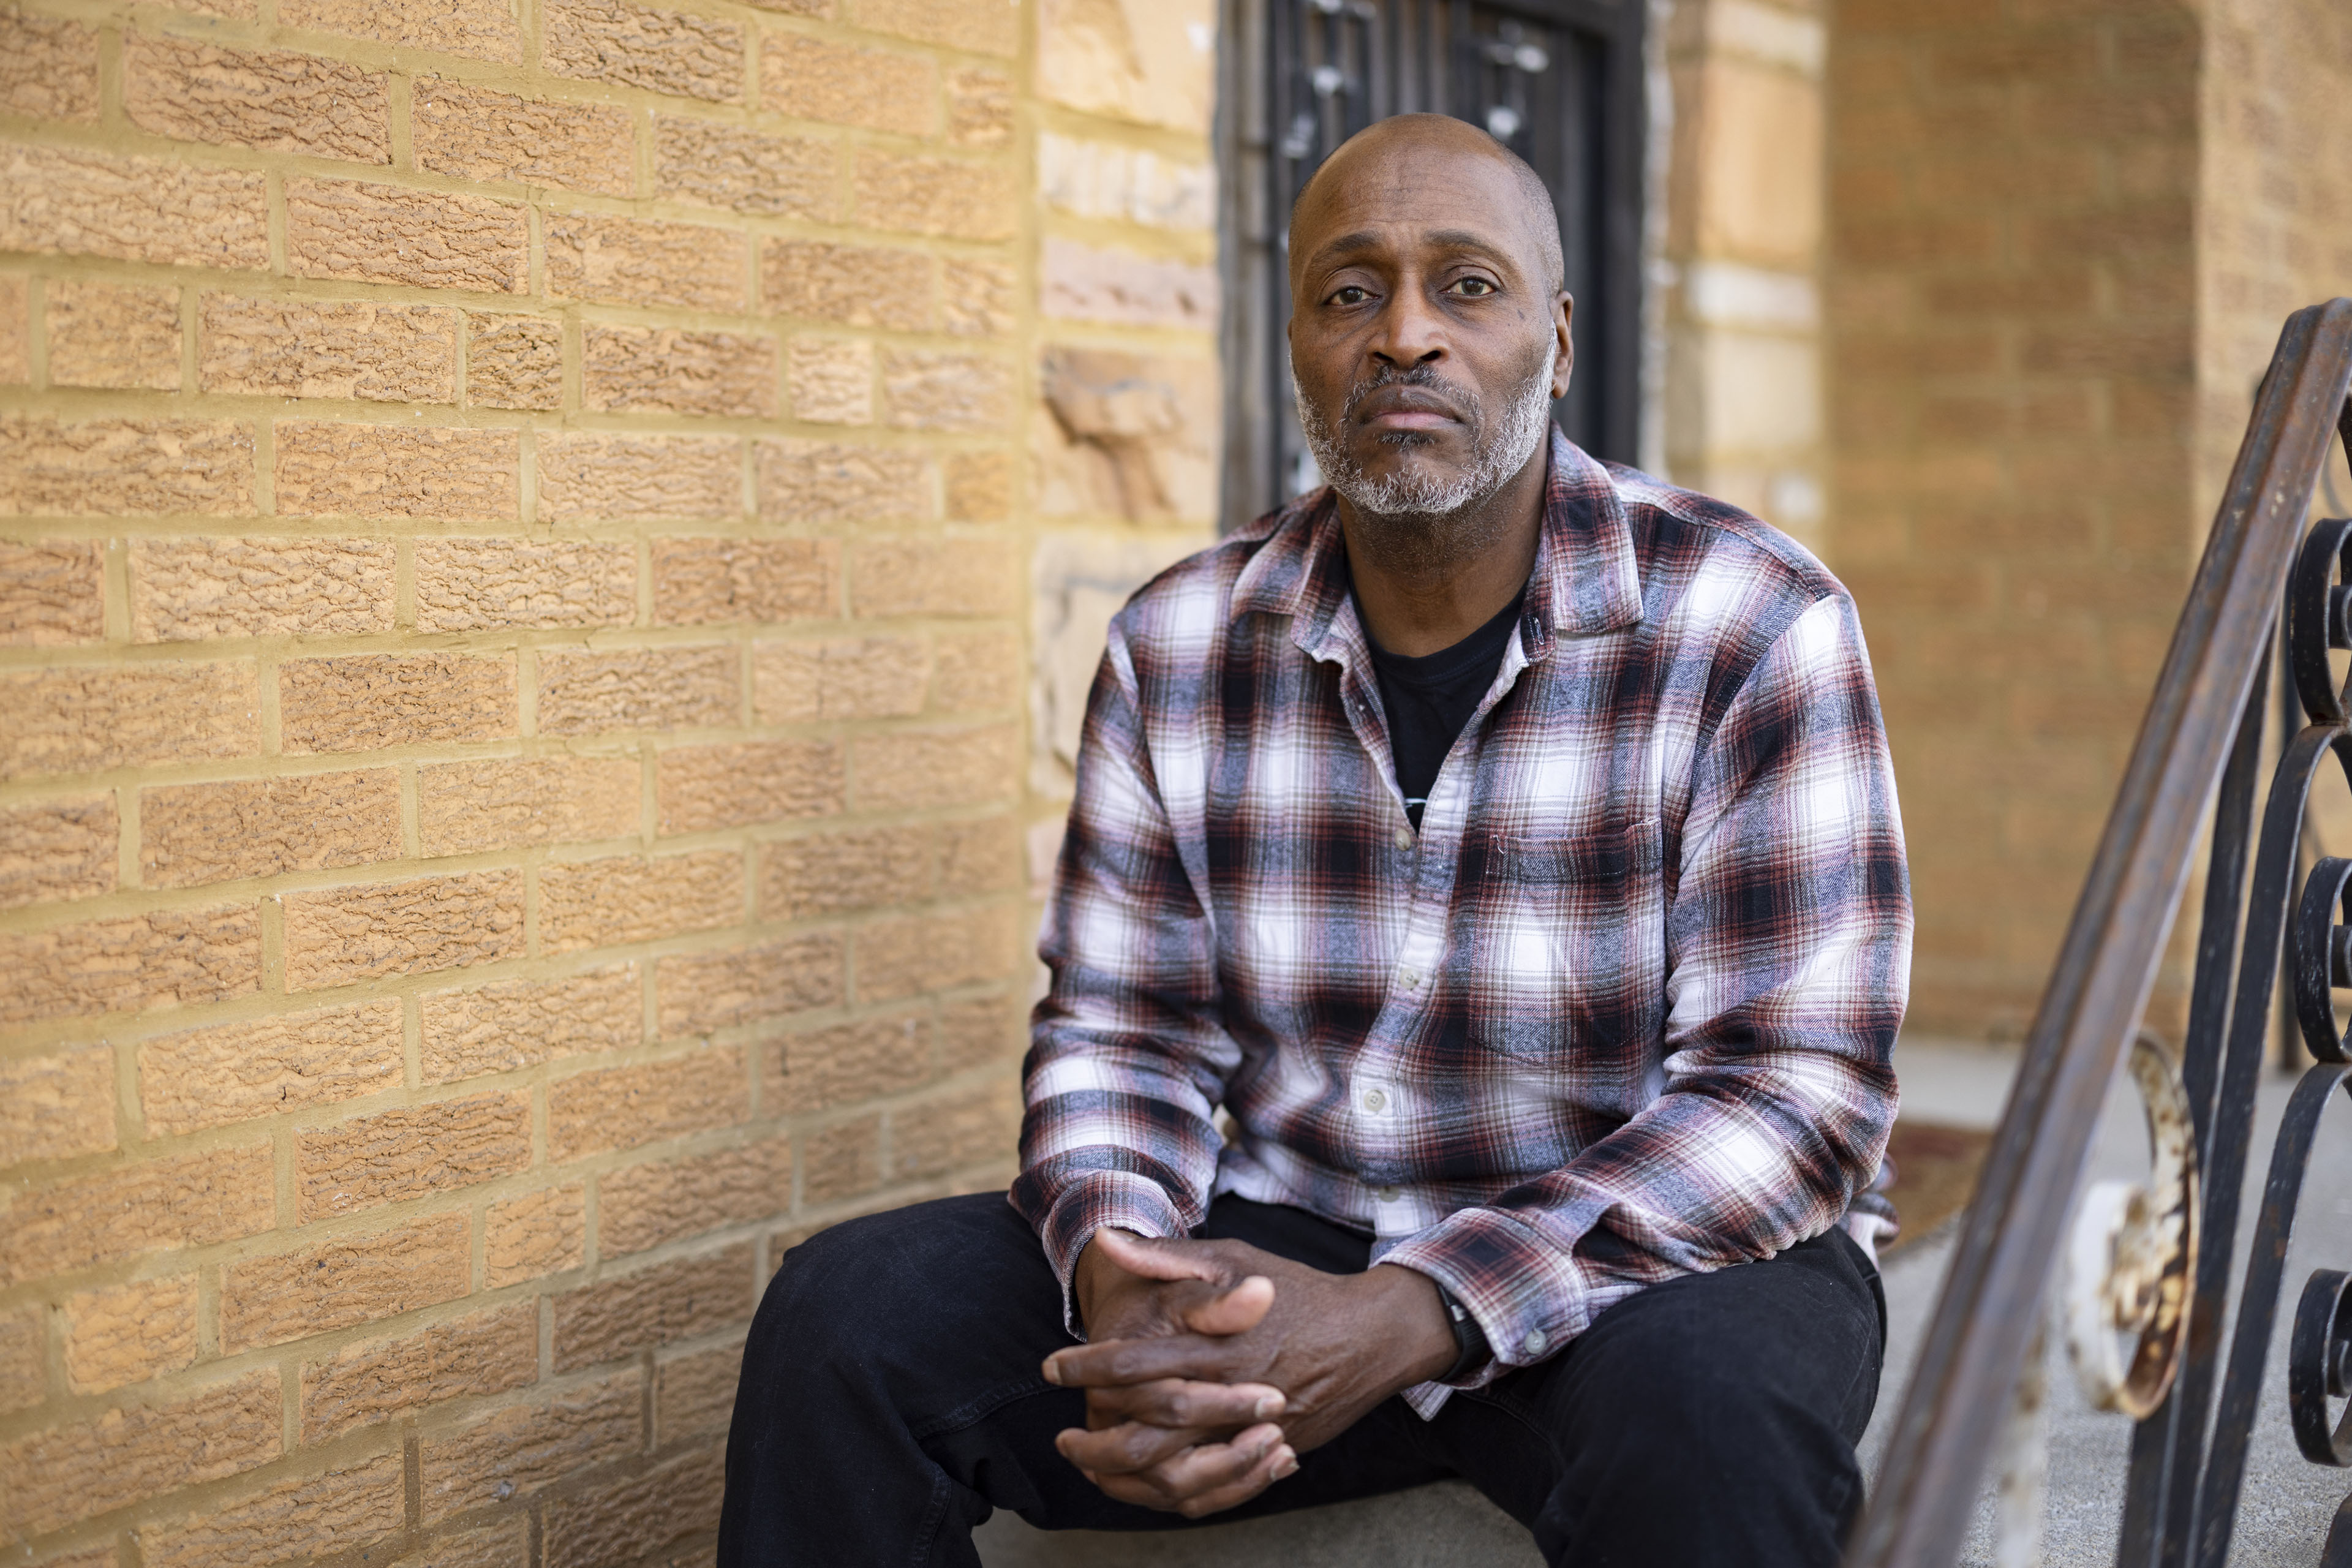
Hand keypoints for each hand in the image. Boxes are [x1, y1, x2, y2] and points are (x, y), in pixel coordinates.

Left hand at [1047, 1229, 1457, 1515]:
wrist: (1368, 1336)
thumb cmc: (1294, 1290)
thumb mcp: (1234, 1257)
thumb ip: (1168, 1255)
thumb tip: (1106, 1240)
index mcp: (1215, 1343)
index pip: (1134, 1364)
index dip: (1086, 1368)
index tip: (1052, 1368)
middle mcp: (1229, 1394)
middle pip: (1147, 1435)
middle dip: (1095, 1441)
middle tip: (1064, 1438)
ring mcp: (1251, 1433)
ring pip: (1175, 1476)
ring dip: (1125, 1478)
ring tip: (1092, 1467)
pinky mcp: (1268, 1455)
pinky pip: (1214, 1493)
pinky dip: (1172, 1495)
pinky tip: (1144, 1485)